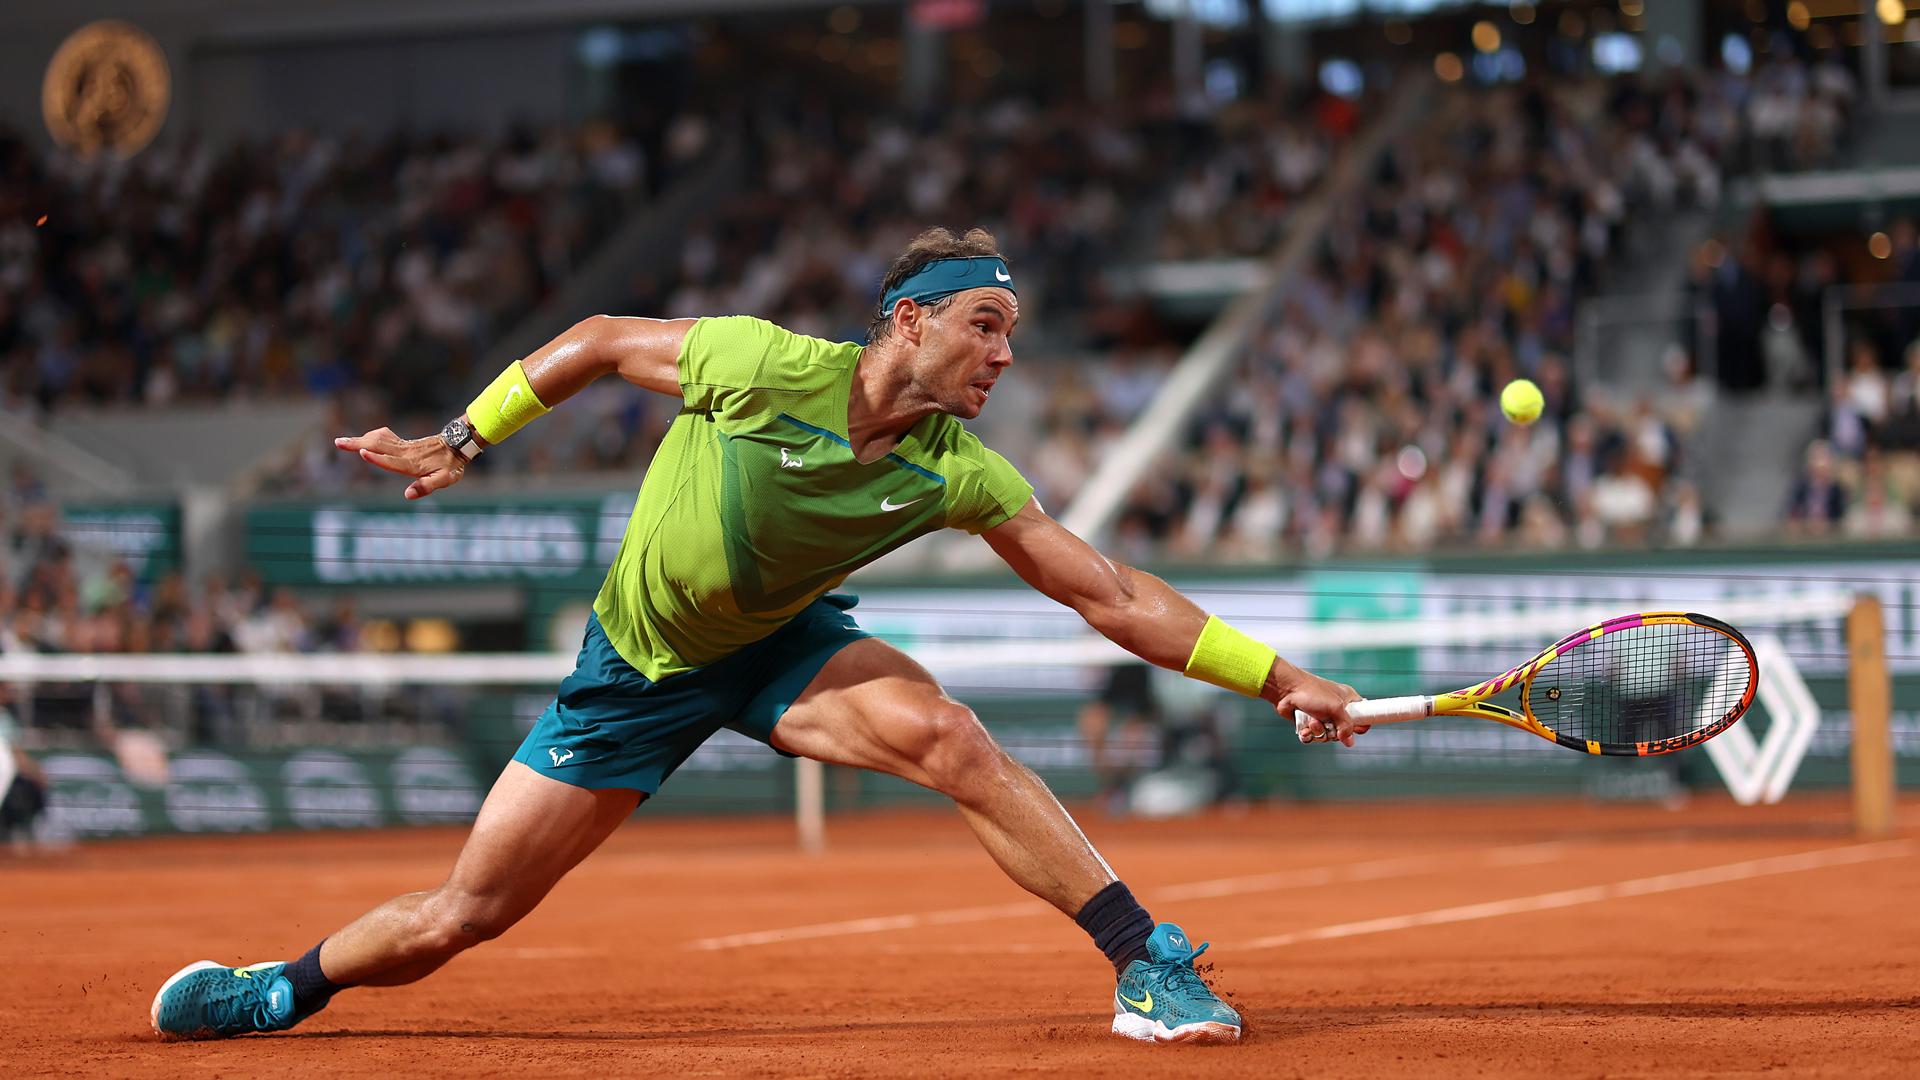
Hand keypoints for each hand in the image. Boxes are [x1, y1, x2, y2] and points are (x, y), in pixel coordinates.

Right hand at [335, 427, 466, 499]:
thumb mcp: (444, 480)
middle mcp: (404, 452)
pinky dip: (371, 436)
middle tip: (338, 442)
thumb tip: (408, 495)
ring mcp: (403, 445)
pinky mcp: (403, 442)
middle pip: (378, 446)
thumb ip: (426, 486)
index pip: (391, 461)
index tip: (361, 452)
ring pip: (378, 439)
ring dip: (360, 439)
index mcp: (411, 463)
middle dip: (357, 443)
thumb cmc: (451, 466)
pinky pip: (384, 436)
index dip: (377, 457)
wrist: (457, 445)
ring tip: (342, 441)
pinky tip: (363, 438)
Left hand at [1268, 665, 1367, 746]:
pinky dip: (1308, 734)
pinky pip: (1312, 737)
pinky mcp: (1308, 722)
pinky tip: (1304, 728)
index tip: (1354, 730)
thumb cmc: (1312, 692)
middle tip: (1327, 724)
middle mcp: (1336, 709)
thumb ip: (1346, 725)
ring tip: (1311, 722)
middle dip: (1333, 732)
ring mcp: (1321, 716)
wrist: (1285, 689)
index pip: (1363, 716)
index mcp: (1348, 700)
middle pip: (1343, 731)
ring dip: (1318, 732)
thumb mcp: (1335, 707)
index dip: (1360, 726)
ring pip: (1326, 736)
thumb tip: (1350, 742)